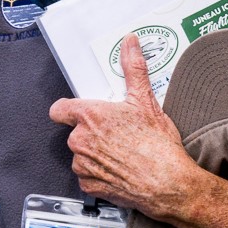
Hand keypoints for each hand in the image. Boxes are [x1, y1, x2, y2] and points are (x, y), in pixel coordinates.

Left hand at [49, 33, 197, 217]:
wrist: (167, 183)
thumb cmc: (157, 144)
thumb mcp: (147, 100)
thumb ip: (133, 68)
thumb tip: (129, 43)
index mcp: (90, 116)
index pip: (60, 109)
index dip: (71, 109)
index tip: (86, 111)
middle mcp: (80, 140)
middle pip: (76, 131)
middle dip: (94, 132)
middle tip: (119, 132)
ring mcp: (82, 164)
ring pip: (82, 154)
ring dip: (96, 152)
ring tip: (123, 152)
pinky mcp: (88, 185)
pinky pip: (88, 175)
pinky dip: (100, 172)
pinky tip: (120, 169)